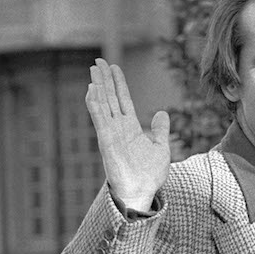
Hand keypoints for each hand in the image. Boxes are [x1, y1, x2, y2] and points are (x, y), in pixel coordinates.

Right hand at [86, 58, 170, 210]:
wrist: (142, 192)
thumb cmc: (149, 175)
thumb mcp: (161, 147)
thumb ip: (160, 130)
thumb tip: (163, 113)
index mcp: (131, 128)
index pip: (123, 100)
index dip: (118, 83)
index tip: (114, 67)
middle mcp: (118, 128)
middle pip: (110, 98)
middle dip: (105, 79)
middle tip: (98, 61)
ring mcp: (111, 134)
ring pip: (103, 105)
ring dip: (98, 87)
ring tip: (93, 70)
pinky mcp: (106, 141)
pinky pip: (99, 120)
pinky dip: (95, 105)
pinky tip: (92, 90)